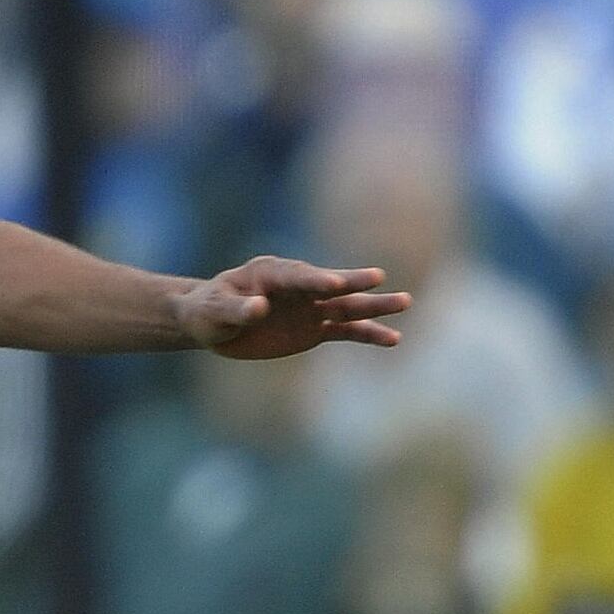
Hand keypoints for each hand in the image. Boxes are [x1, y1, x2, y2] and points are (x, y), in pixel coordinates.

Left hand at [176, 257, 409, 358]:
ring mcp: (309, 307)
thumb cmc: (208, 310)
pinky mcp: (314, 329)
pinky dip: (367, 334)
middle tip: (378, 278)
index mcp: (270, 273)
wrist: (212, 323)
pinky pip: (345, 331)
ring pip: (346, 306)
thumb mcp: (214, 310)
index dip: (316, 280)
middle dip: (353, 282)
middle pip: (329, 285)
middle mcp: (297, 287)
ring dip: (374, 306)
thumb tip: (260, 308)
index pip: (298, 277)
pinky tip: (392, 339)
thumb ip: (237, 309)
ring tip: (405, 302)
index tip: (335, 284)